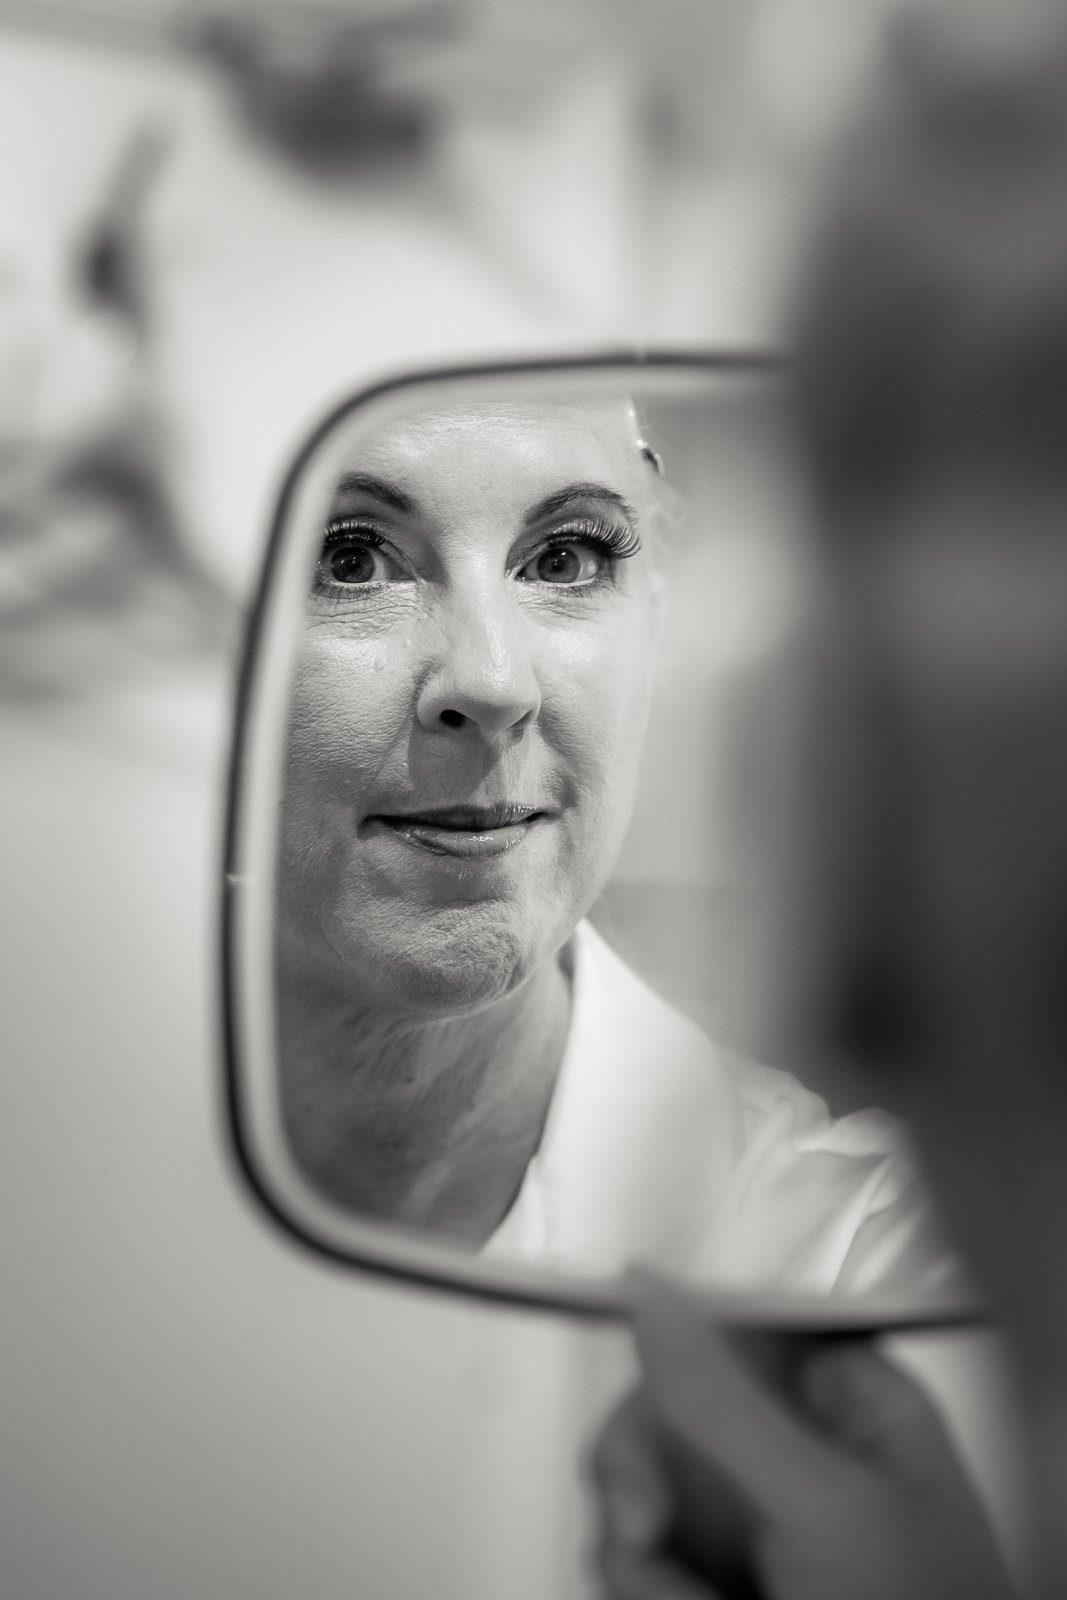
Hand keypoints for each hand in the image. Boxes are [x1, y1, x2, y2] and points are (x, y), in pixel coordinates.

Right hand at [592, 1271, 1014, 1599]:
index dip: (669, 1361)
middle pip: (663, 1412)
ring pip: (634, 1492)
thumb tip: (651, 1292)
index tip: (648, 1409)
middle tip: (647, 1527)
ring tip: (687, 1599)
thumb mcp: (819, 1504)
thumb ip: (724, 1399)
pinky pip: (633, 1559)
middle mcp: (796, 1455)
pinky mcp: (714, 1585)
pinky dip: (645, 1590)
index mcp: (848, 1403)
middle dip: (640, 1480)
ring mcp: (755, 1528)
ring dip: (639, 1558)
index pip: (728, 1326)